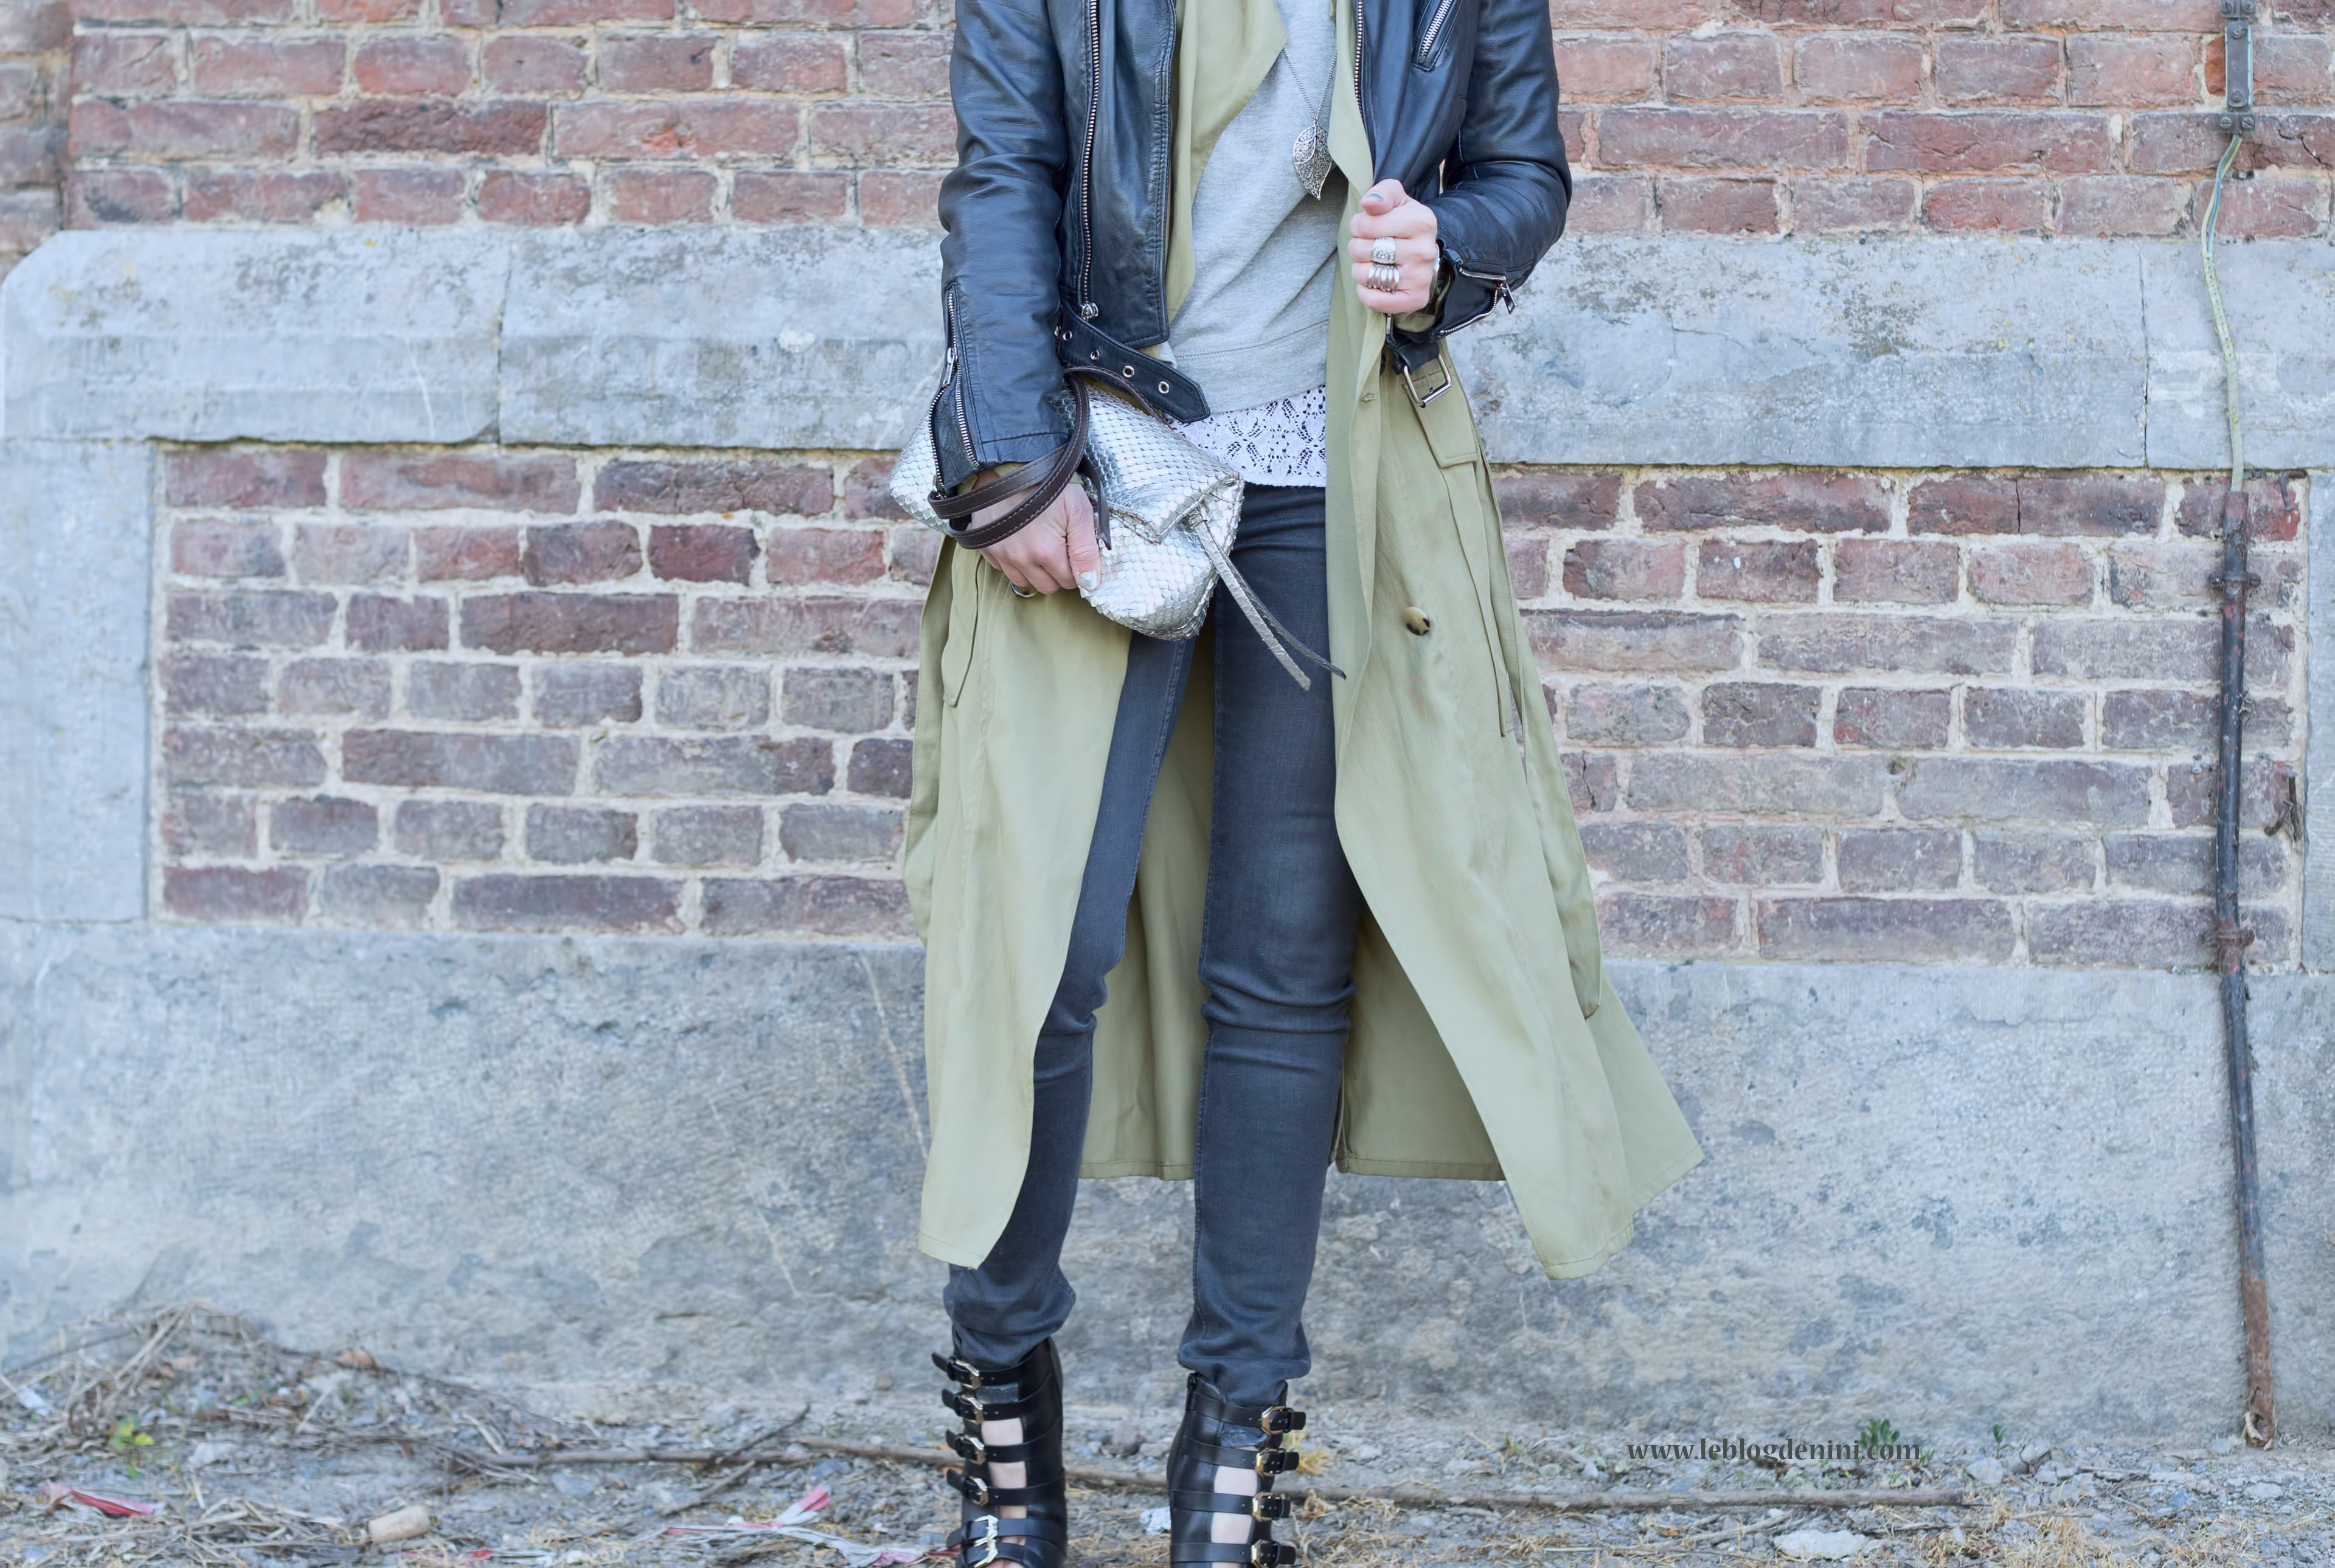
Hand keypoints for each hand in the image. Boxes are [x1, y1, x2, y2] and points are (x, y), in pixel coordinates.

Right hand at [975, 481, 1098, 595]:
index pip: (1070, 581)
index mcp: (1046, 552)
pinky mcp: (986, 547)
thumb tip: (1090, 584)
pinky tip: (1021, 540)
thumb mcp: (1079, 511)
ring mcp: (1000, 554)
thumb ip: (1087, 551)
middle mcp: (1020, 559)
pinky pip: (1003, 568)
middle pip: (1047, 586)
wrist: (1010, 463)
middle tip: (1060, 546)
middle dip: (1058, 572)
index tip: (1074, 548)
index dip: (1077, 568)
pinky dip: (1014, 561)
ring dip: (1035, 570)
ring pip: (1024, 581)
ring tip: (1040, 543)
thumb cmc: (1048, 483)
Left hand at [1348, 178, 1438, 316]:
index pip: (1365, 224)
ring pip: (1366, 275)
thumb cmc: (1403, 223)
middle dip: (1357, 247)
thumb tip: (1369, 202)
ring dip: (1359, 270)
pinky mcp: (1415, 299)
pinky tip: (1374, 282)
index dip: (1357, 225)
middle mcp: (1424, 250)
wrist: (1423, 251)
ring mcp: (1421, 277)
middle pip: (1362, 250)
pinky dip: (1365, 292)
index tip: (1366, 226)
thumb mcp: (1396, 199)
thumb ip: (1382, 193)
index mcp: (1421, 221)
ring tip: (1372, 263)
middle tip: (1369, 246)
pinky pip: (1374, 300)